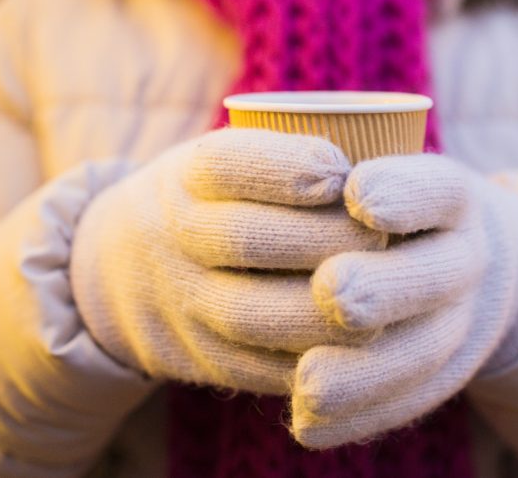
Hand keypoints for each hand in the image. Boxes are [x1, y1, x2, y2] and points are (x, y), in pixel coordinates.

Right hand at [69, 128, 385, 394]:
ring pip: (253, 314)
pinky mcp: (206, 360)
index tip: (341, 172)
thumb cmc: (216, 201)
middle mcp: (178, 236)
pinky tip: (361, 350)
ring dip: (323, 311)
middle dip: (323, 240)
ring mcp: (186, 303)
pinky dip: (314, 364)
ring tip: (381, 301)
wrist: (124, 273)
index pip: (226, 163)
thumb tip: (393, 147)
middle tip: (383, 238)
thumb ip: (291, 155)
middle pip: (245, 239)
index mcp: (187, 176)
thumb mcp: (227, 161)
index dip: (285, 167)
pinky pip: (260, 370)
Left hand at [291, 154, 517, 448]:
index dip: (403, 192)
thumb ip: (316, 166)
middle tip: (331, 292)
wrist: (451, 257)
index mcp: (450, 197)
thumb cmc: (378, 196)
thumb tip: (294, 180)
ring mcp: (456, 319)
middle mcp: (464, 258)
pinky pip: (403, 404)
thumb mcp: (364, 164)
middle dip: (381, 287)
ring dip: (363, 372)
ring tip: (308, 383)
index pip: (437, 189)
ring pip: (419, 353)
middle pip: (431, 277)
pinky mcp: (437, 375)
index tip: (357, 194)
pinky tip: (307, 425)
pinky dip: (354, 418)